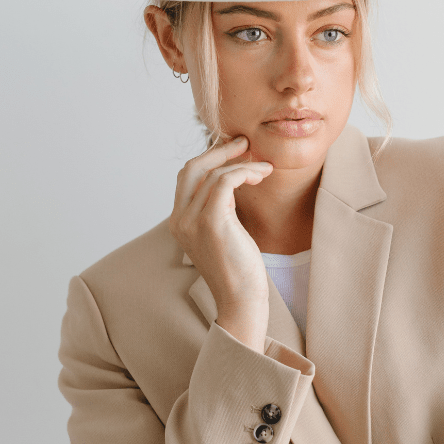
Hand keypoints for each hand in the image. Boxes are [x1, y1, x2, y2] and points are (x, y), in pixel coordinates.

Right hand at [169, 136, 272, 351]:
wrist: (241, 300)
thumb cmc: (239, 270)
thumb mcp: (224, 233)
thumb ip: (220, 208)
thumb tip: (232, 180)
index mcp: (179, 222)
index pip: (188, 177)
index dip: (210, 157)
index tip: (235, 150)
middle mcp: (179, 219)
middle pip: (193, 167)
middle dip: (220, 150)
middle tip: (246, 143)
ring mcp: (192, 220)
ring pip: (213, 172)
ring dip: (242, 163)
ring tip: (264, 166)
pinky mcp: (211, 221)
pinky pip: (225, 180)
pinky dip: (245, 172)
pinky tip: (262, 175)